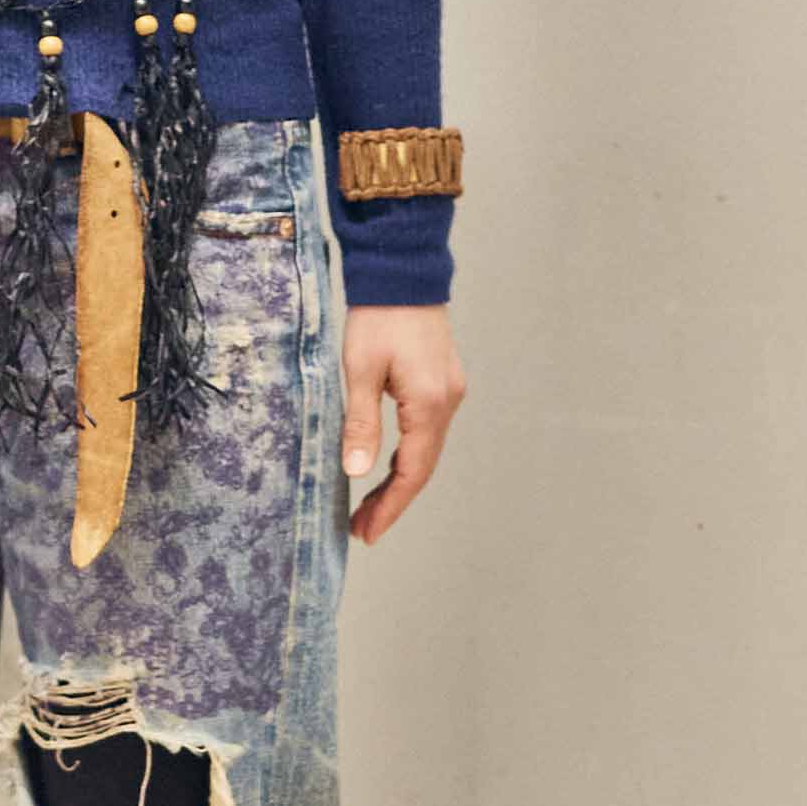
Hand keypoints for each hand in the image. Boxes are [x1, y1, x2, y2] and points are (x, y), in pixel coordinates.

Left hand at [339, 303, 464, 543]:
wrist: (403, 272)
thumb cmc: (377, 317)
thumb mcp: (359, 370)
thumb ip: (360, 423)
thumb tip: (357, 472)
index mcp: (429, 404)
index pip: (411, 471)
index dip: (390, 506)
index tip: (367, 532)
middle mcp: (447, 403)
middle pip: (423, 467)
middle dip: (393, 501)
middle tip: (362, 528)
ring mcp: (449, 392)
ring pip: (426, 451)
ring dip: (400, 480)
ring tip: (369, 507)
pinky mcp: (443, 383)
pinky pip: (427, 432)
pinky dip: (407, 456)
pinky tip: (386, 467)